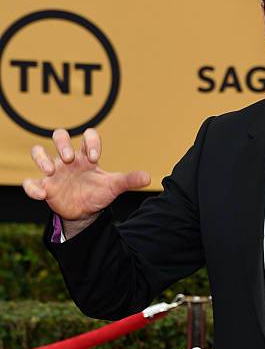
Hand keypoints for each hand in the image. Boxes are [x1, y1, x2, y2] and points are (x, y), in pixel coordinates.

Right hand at [22, 128, 149, 222]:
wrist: (85, 212)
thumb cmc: (98, 192)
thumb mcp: (114, 186)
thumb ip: (129, 180)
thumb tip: (149, 177)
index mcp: (87, 156)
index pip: (88, 136)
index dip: (91, 141)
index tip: (95, 157)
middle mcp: (69, 160)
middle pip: (60, 136)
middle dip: (63, 143)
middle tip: (69, 159)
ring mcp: (54, 172)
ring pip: (38, 152)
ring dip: (42, 158)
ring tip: (52, 172)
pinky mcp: (44, 187)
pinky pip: (31, 183)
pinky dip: (32, 187)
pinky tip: (42, 195)